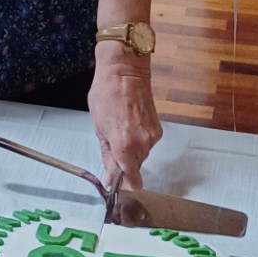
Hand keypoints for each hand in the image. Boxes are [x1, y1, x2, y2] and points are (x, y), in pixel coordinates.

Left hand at [88, 48, 162, 190]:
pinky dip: (139, 140)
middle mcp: (143, 144)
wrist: (125, 72)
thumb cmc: (107, 94)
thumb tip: (111, 178)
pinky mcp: (158, 129)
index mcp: (125, 146)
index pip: (132, 180)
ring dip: (131, 150)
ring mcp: (152, 136)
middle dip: (124, 163)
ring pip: (141, 155)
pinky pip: (147, 143)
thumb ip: (107, 156)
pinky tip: (129, 125)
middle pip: (135, 168)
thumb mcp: (99, 128)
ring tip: (120, 129)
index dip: (124, 184)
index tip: (117, 182)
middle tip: (112, 144)